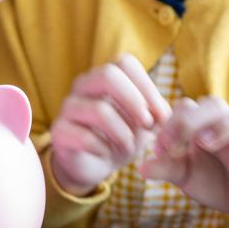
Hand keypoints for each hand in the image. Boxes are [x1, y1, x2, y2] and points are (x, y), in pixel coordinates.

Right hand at [49, 54, 171, 194]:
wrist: (93, 164)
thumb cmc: (121, 137)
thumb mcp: (144, 124)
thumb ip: (157, 113)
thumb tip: (169, 112)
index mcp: (104, 77)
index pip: (125, 63)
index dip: (147, 87)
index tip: (162, 115)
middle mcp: (83, 86)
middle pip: (108, 75)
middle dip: (135, 101)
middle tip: (149, 125)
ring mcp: (68, 107)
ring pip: (99, 109)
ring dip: (124, 133)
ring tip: (130, 147)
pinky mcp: (59, 132)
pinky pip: (85, 137)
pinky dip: (105, 149)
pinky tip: (108, 156)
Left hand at [139, 97, 228, 225]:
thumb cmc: (213, 180)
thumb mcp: (185, 175)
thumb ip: (166, 167)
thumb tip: (141, 167)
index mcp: (206, 125)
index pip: (187, 106)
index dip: (169, 123)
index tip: (157, 149)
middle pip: (215, 104)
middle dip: (190, 120)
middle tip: (169, 146)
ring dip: (227, 126)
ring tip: (205, 143)